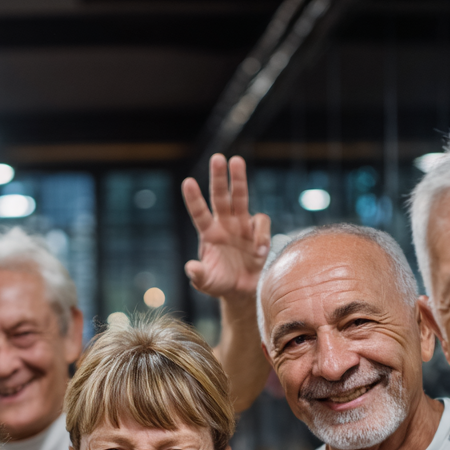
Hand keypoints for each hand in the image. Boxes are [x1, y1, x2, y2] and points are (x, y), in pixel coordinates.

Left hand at [181, 154, 270, 298]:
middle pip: (220, 197)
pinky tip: (258, 251)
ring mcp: (242, 226)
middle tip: (217, 158)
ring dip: (238, 180)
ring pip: (240, 198)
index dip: (194, 199)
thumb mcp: (206, 283)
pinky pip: (261, 224)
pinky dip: (261, 234)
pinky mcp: (258, 233)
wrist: (242, 291)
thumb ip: (198, 276)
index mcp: (208, 233)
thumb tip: (190, 267)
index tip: (188, 182)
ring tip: (236, 161)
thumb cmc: (220, 283)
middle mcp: (224, 224)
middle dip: (218, 177)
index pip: (199, 213)